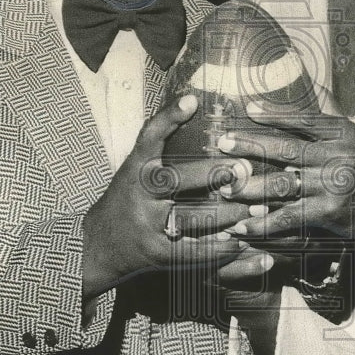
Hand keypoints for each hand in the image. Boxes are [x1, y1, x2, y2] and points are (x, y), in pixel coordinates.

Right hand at [81, 95, 272, 298]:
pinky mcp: (158, 254)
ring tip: (255, 208)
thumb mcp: (136, 166)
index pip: (149, 137)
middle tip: (243, 169)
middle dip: (211, 174)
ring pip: (191, 218)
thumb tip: (192, 100)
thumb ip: (160, 138)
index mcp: (136, 168)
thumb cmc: (129, 196)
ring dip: (226, 214)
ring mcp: (148, 225)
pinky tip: (242, 242)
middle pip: (175, 180)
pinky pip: (193, 253)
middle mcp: (140, 195)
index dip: (168, 118)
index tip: (191, 101)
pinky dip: (219, 250)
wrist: (99, 244)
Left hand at [216, 103, 354, 258]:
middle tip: (222, 144)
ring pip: (282, 184)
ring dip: (249, 187)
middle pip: (286, 149)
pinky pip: (289, 217)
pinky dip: (263, 223)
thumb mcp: (353, 138)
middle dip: (250, 146)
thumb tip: (311, 84)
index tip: (247, 110)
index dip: (275, 114)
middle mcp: (339, 156)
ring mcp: (334, 186)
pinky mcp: (330, 213)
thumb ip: (327, 120)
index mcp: (343, 134)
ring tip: (224, 188)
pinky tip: (242, 226)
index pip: (304, 119)